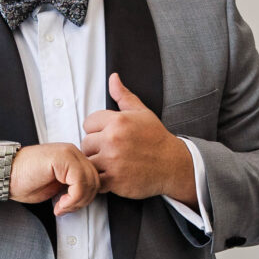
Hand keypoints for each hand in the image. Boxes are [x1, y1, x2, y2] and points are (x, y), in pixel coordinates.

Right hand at [0, 142, 99, 216]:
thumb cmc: (25, 180)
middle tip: (65, 208)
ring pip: (91, 182)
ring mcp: (68, 153)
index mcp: (72, 156)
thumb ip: (74, 185)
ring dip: (77, 202)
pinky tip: (59, 204)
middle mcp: (73, 151)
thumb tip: (88, 196)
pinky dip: (72, 199)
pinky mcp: (62, 158)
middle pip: (96, 180)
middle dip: (83, 201)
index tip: (69, 206)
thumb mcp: (56, 185)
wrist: (4, 174)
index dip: (85, 197)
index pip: (95, 178)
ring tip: (61, 207)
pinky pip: (80, 184)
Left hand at [81, 73, 195, 204]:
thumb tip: (113, 78)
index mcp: (118, 121)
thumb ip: (123, 96)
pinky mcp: (114, 180)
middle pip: (86, 143)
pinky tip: (111, 175)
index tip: (107, 135)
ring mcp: (112, 161)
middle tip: (110, 151)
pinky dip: (100, 179)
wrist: (173, 165)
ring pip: (88, 161)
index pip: (88, 123)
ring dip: (96, 164)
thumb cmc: (157, 139)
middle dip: (95, 147)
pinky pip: (95, 179)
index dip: (97, 129)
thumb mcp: (142, 112)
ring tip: (110, 163)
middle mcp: (113, 139)